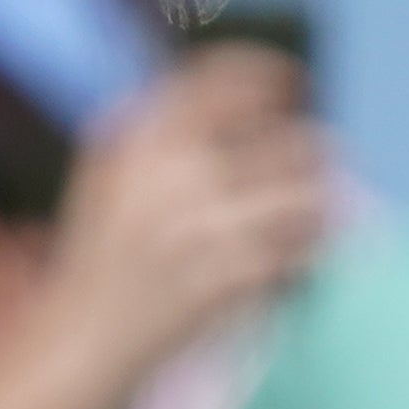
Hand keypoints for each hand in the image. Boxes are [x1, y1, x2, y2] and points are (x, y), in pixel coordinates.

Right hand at [29, 49, 327, 396]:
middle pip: (288, 140)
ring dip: (322, 201)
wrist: (86, 335)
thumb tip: (250, 86)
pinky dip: (313, 249)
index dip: (272, 73)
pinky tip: (300, 254)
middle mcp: (174, 174)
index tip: (294, 80)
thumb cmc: (108, 247)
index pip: (225, 81)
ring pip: (310, 195)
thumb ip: (166, 123)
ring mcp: (205, 225)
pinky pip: (306, 249)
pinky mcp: (233, 276)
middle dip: (313, 150)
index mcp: (141, 138)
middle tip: (320, 158)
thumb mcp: (114, 168)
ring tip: (315, 209)